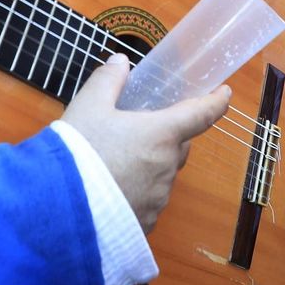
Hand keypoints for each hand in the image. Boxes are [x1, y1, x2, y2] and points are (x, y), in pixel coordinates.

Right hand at [61, 55, 231, 232]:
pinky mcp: (146, 222)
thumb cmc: (78, 152)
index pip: (201, 115)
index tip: (224, 93)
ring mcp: (158, 198)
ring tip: (114, 162)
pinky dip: (136, 192)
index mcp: (161, 134)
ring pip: (162, 175)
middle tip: (138, 130)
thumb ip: (107, 81)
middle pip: (178, 147)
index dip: (216, 101)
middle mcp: (167, 167)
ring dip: (148, 166)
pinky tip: (110, 189)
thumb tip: (120, 62)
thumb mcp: (88, 107)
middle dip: (167, 137)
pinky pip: (148, 201)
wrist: (59, 207)